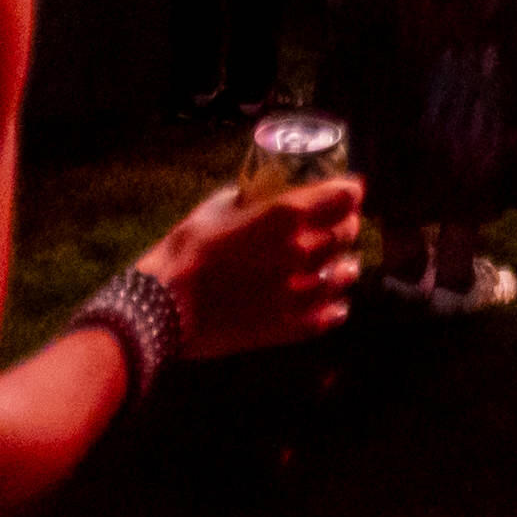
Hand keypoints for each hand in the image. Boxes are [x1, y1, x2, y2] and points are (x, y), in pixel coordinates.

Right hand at [143, 174, 367, 355]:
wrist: (165, 305)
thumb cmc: (188, 250)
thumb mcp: (220, 206)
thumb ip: (253, 200)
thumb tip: (265, 196)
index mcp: (288, 216)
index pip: (345, 197)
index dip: (351, 191)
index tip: (349, 190)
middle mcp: (303, 251)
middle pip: (347, 232)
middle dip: (346, 223)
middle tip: (338, 222)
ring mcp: (301, 292)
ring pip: (346, 273)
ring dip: (343, 264)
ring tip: (337, 263)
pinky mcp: (292, 326)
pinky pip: (333, 314)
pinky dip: (335, 305)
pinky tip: (329, 301)